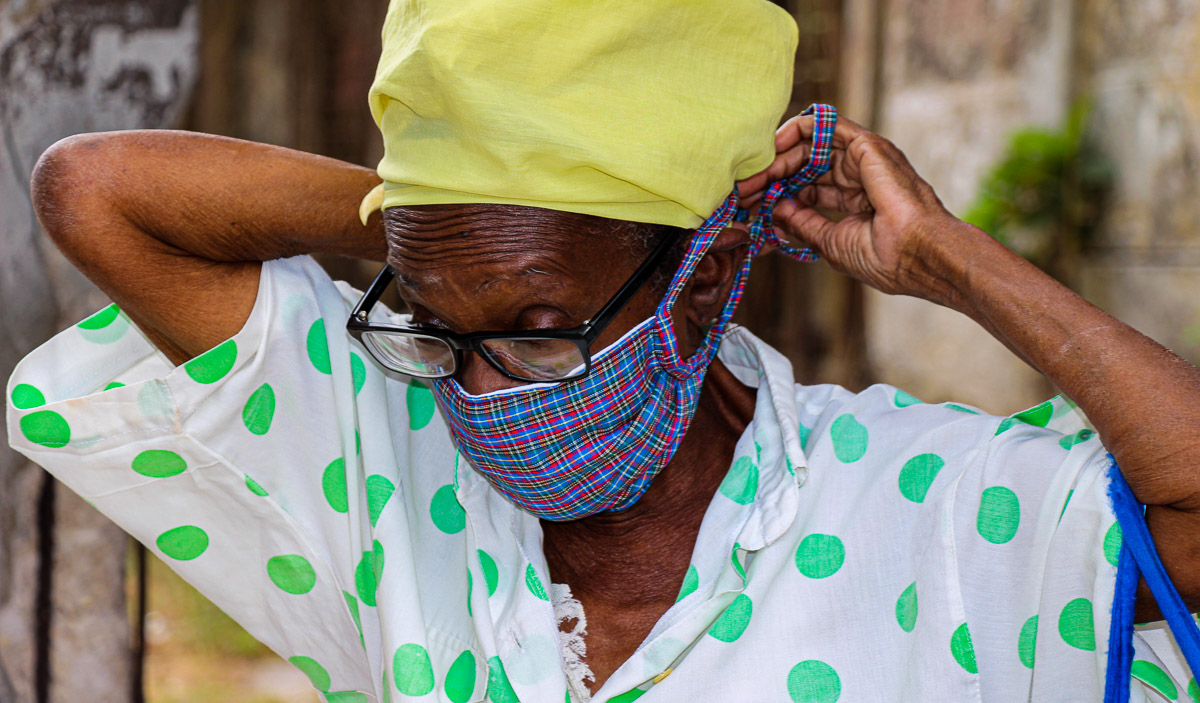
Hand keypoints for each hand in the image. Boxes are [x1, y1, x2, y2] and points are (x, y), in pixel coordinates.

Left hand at [736, 114, 972, 303]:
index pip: (808, 188)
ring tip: (752, 175)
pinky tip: (773, 146)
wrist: (917, 253)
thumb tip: (777, 208)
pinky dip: (796, 131)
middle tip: (742, 189)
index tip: (751, 204)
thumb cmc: (886, 256)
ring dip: (778, 157)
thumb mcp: (830, 242)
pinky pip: (826, 125)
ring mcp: (864, 158)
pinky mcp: (866, 145)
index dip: (778, 193)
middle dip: (771, 176)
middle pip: (804, 165)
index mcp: (856, 199)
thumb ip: (803, 222)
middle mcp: (859, 174)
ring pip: (810, 146)